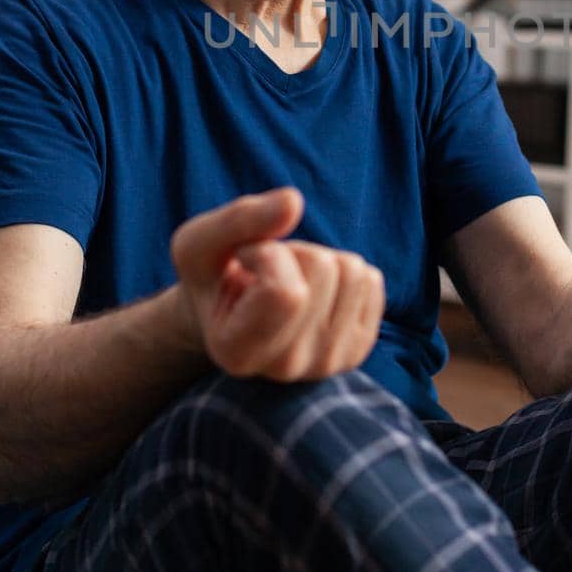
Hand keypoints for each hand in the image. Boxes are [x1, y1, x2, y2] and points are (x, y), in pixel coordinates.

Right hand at [170, 188, 385, 379]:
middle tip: (266, 272)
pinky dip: (342, 271)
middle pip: (323, 270)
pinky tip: (313, 292)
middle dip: (294, 251)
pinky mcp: (357, 349)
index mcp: (238, 354)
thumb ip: (238, 220)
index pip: (286, 292)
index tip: (243, 260)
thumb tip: (293, 201)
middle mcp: (286, 369)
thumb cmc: (210, 277)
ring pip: (351, 271)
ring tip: (287, 280)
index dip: (266, 253)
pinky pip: (372, 281)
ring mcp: (327, 364)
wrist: (230, 312)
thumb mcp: (199, 242)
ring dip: (318, 259)